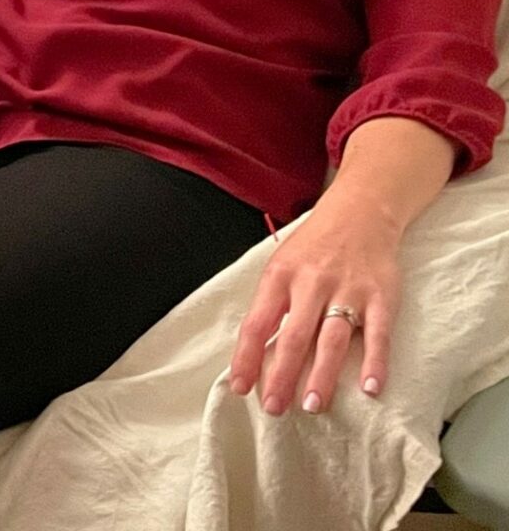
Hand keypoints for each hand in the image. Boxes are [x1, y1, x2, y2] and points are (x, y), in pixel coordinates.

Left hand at [227, 202, 400, 415]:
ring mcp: (348, 290)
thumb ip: (272, 304)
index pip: (257, 323)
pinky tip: (370, 387)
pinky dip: (375, 361)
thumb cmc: (314, 246)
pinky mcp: (381, 297)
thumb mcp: (281, 265)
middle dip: (282, 375)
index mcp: (280, 276)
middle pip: (294, 336)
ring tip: (313, 405)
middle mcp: (312, 283)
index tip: (240, 387)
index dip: (247, 357)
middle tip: (274, 408)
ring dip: (322, 375)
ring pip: (332, 338)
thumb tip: (254, 351)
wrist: (361, 213)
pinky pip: (378, 333)